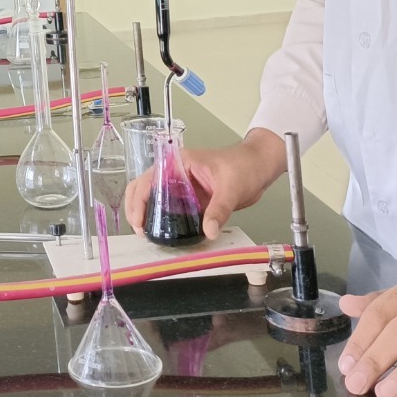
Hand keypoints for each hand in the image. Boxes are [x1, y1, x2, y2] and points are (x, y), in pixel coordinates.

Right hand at [123, 129, 283, 239]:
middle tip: (140, 231)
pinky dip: (165, 220)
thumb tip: (209, 231)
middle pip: (144, 187)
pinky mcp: (190, 198)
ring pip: (155, 199)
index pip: (150, 179)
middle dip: (136, 208)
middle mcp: (175, 172)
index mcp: (179, 162)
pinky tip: (165, 233)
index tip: (139, 221)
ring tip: (148, 234)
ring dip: (148, 214)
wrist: (259, 167)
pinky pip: (172, 209)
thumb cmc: (245, 167)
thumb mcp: (232, 188)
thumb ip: (219, 210)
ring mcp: (182, 185)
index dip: (139, 200)